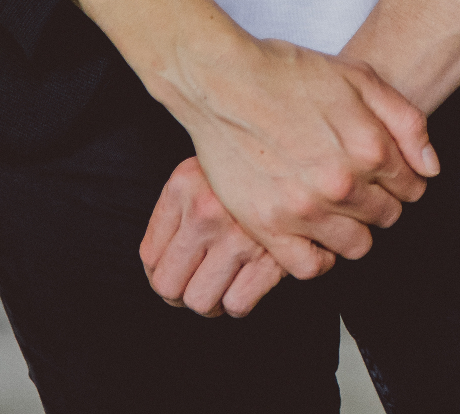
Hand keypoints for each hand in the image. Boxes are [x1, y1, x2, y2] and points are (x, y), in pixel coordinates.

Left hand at [140, 155, 281, 316]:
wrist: (309, 156)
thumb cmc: (254, 169)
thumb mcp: (206, 170)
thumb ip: (179, 209)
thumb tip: (157, 267)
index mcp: (184, 184)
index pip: (150, 257)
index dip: (160, 274)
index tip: (176, 273)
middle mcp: (207, 209)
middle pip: (169, 286)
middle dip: (182, 293)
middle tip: (197, 284)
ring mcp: (239, 235)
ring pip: (201, 302)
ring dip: (212, 301)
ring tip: (224, 283)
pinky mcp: (272, 256)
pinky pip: (237, 304)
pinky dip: (241, 301)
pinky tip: (249, 280)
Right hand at [176, 38, 437, 278]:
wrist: (223, 80)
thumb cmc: (290, 73)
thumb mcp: (361, 78)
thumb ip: (407, 123)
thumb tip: (431, 169)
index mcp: (369, 147)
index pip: (411, 187)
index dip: (402, 178)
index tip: (386, 172)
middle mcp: (341, 184)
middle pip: (387, 216)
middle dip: (381, 201)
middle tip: (359, 184)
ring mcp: (303, 210)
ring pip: (356, 246)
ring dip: (355, 229)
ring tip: (339, 208)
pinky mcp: (267, 227)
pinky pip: (309, 267)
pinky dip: (320, 257)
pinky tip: (316, 234)